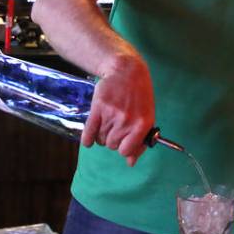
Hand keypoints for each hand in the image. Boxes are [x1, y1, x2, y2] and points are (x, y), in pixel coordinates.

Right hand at [82, 52, 153, 166]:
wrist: (126, 71)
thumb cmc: (139, 95)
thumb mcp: (146, 116)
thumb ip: (140, 140)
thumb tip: (131, 163)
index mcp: (142, 124)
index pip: (126, 151)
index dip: (124, 148)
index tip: (124, 141)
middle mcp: (127, 121)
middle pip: (112, 146)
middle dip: (113, 139)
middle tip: (116, 125)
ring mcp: (111, 115)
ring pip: (101, 140)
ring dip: (102, 135)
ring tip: (108, 122)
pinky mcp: (98, 109)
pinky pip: (89, 133)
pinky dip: (87, 139)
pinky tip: (89, 139)